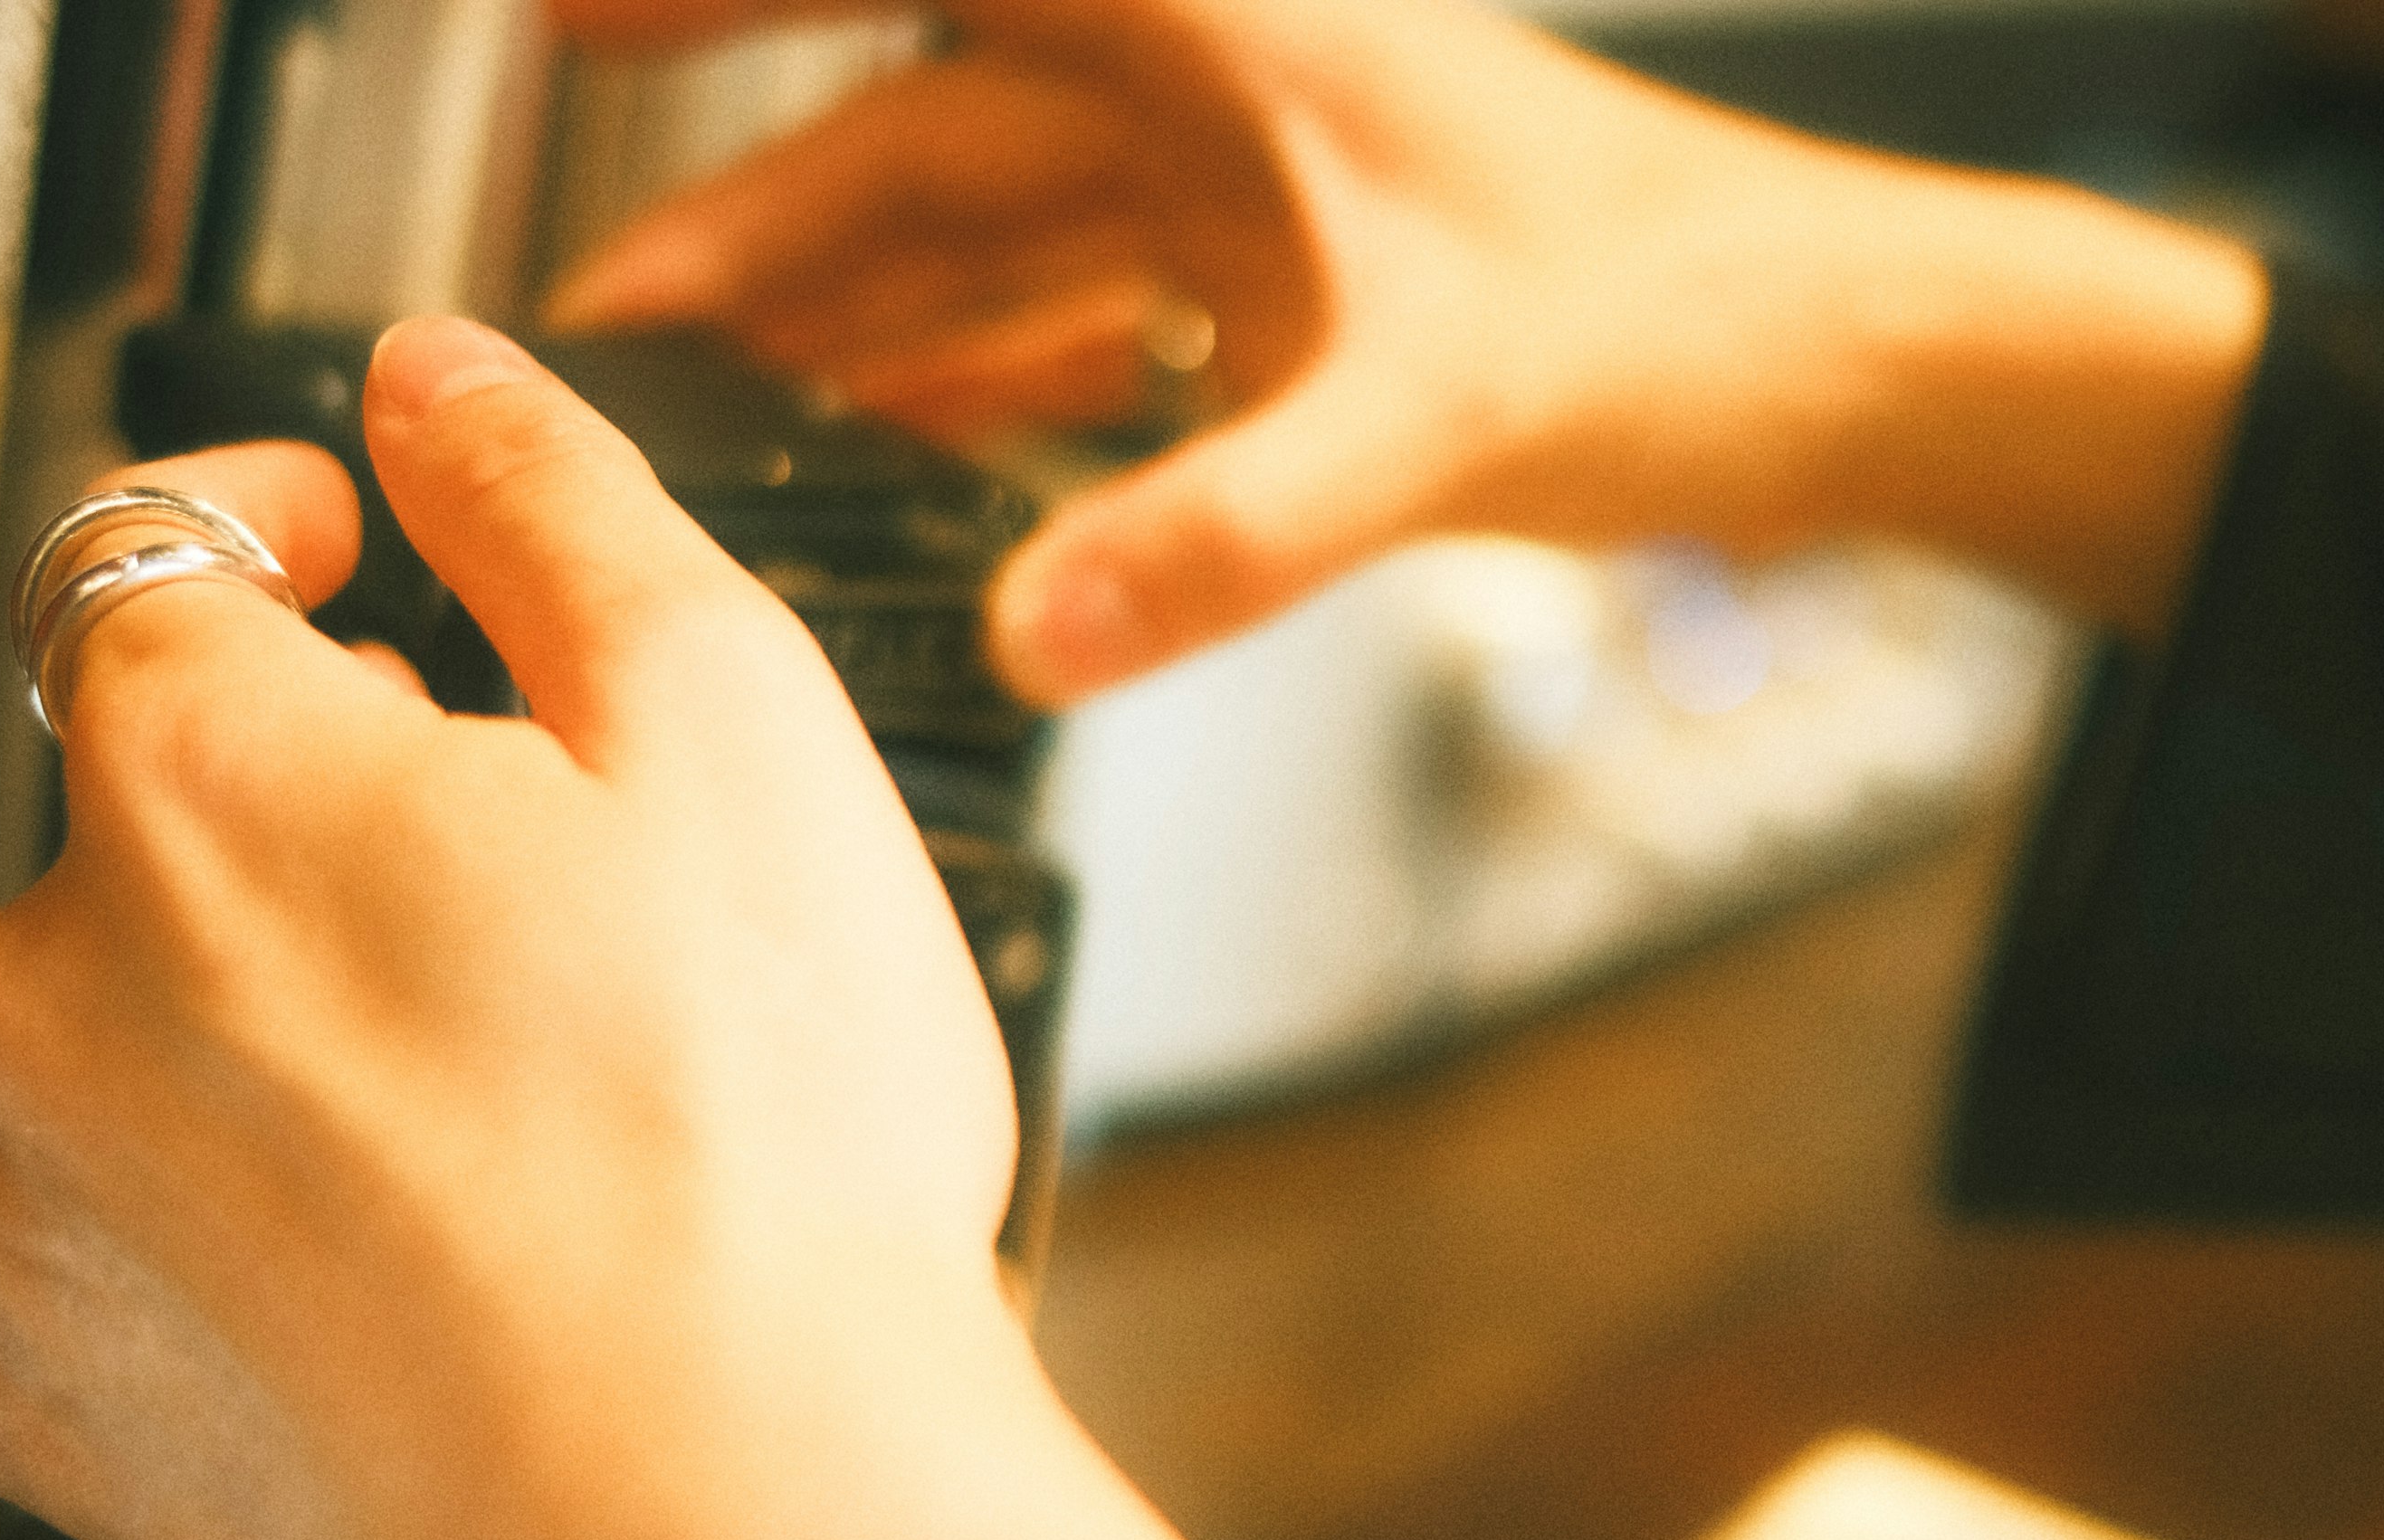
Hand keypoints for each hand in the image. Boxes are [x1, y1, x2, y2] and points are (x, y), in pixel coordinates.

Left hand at [0, 320, 1925, 1539]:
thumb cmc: (775, 1187)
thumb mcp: (742, 736)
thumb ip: (561, 507)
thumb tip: (437, 385)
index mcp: (210, 767)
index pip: (150, 550)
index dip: (268, 523)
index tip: (352, 553)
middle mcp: (49, 971)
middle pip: (121, 813)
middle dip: (294, 816)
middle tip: (520, 919)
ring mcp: (20, 1205)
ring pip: (53, 1033)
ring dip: (199, 1021)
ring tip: (450, 1124)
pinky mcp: (33, 1418)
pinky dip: (42, 1253)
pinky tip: (205, 1269)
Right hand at [546, 0, 2266, 697]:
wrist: (1831, 370)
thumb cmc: (1683, 313)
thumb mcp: (1435, 419)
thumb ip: (1224, 532)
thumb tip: (1035, 634)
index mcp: (1206, 25)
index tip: (552, 9)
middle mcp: (1203, 79)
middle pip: (913, 126)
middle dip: (745, 215)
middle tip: (594, 316)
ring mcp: (1237, 179)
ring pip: (980, 224)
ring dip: (844, 305)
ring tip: (695, 399)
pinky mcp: (1276, 277)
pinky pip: (1070, 309)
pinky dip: (974, 367)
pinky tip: (889, 432)